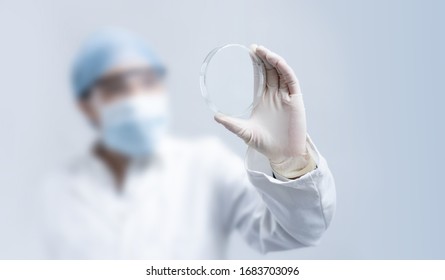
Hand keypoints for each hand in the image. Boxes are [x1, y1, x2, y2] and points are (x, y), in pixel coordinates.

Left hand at [215, 45, 310, 176]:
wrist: (283, 155)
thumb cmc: (264, 144)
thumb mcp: (245, 132)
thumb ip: (232, 124)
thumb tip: (215, 116)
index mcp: (263, 100)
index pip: (260, 77)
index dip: (256, 64)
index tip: (247, 53)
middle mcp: (275, 96)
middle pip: (271, 71)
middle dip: (263, 58)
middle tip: (253, 48)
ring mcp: (286, 97)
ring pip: (281, 72)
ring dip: (273, 60)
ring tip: (262, 51)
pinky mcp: (296, 101)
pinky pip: (291, 81)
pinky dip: (284, 69)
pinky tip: (276, 62)